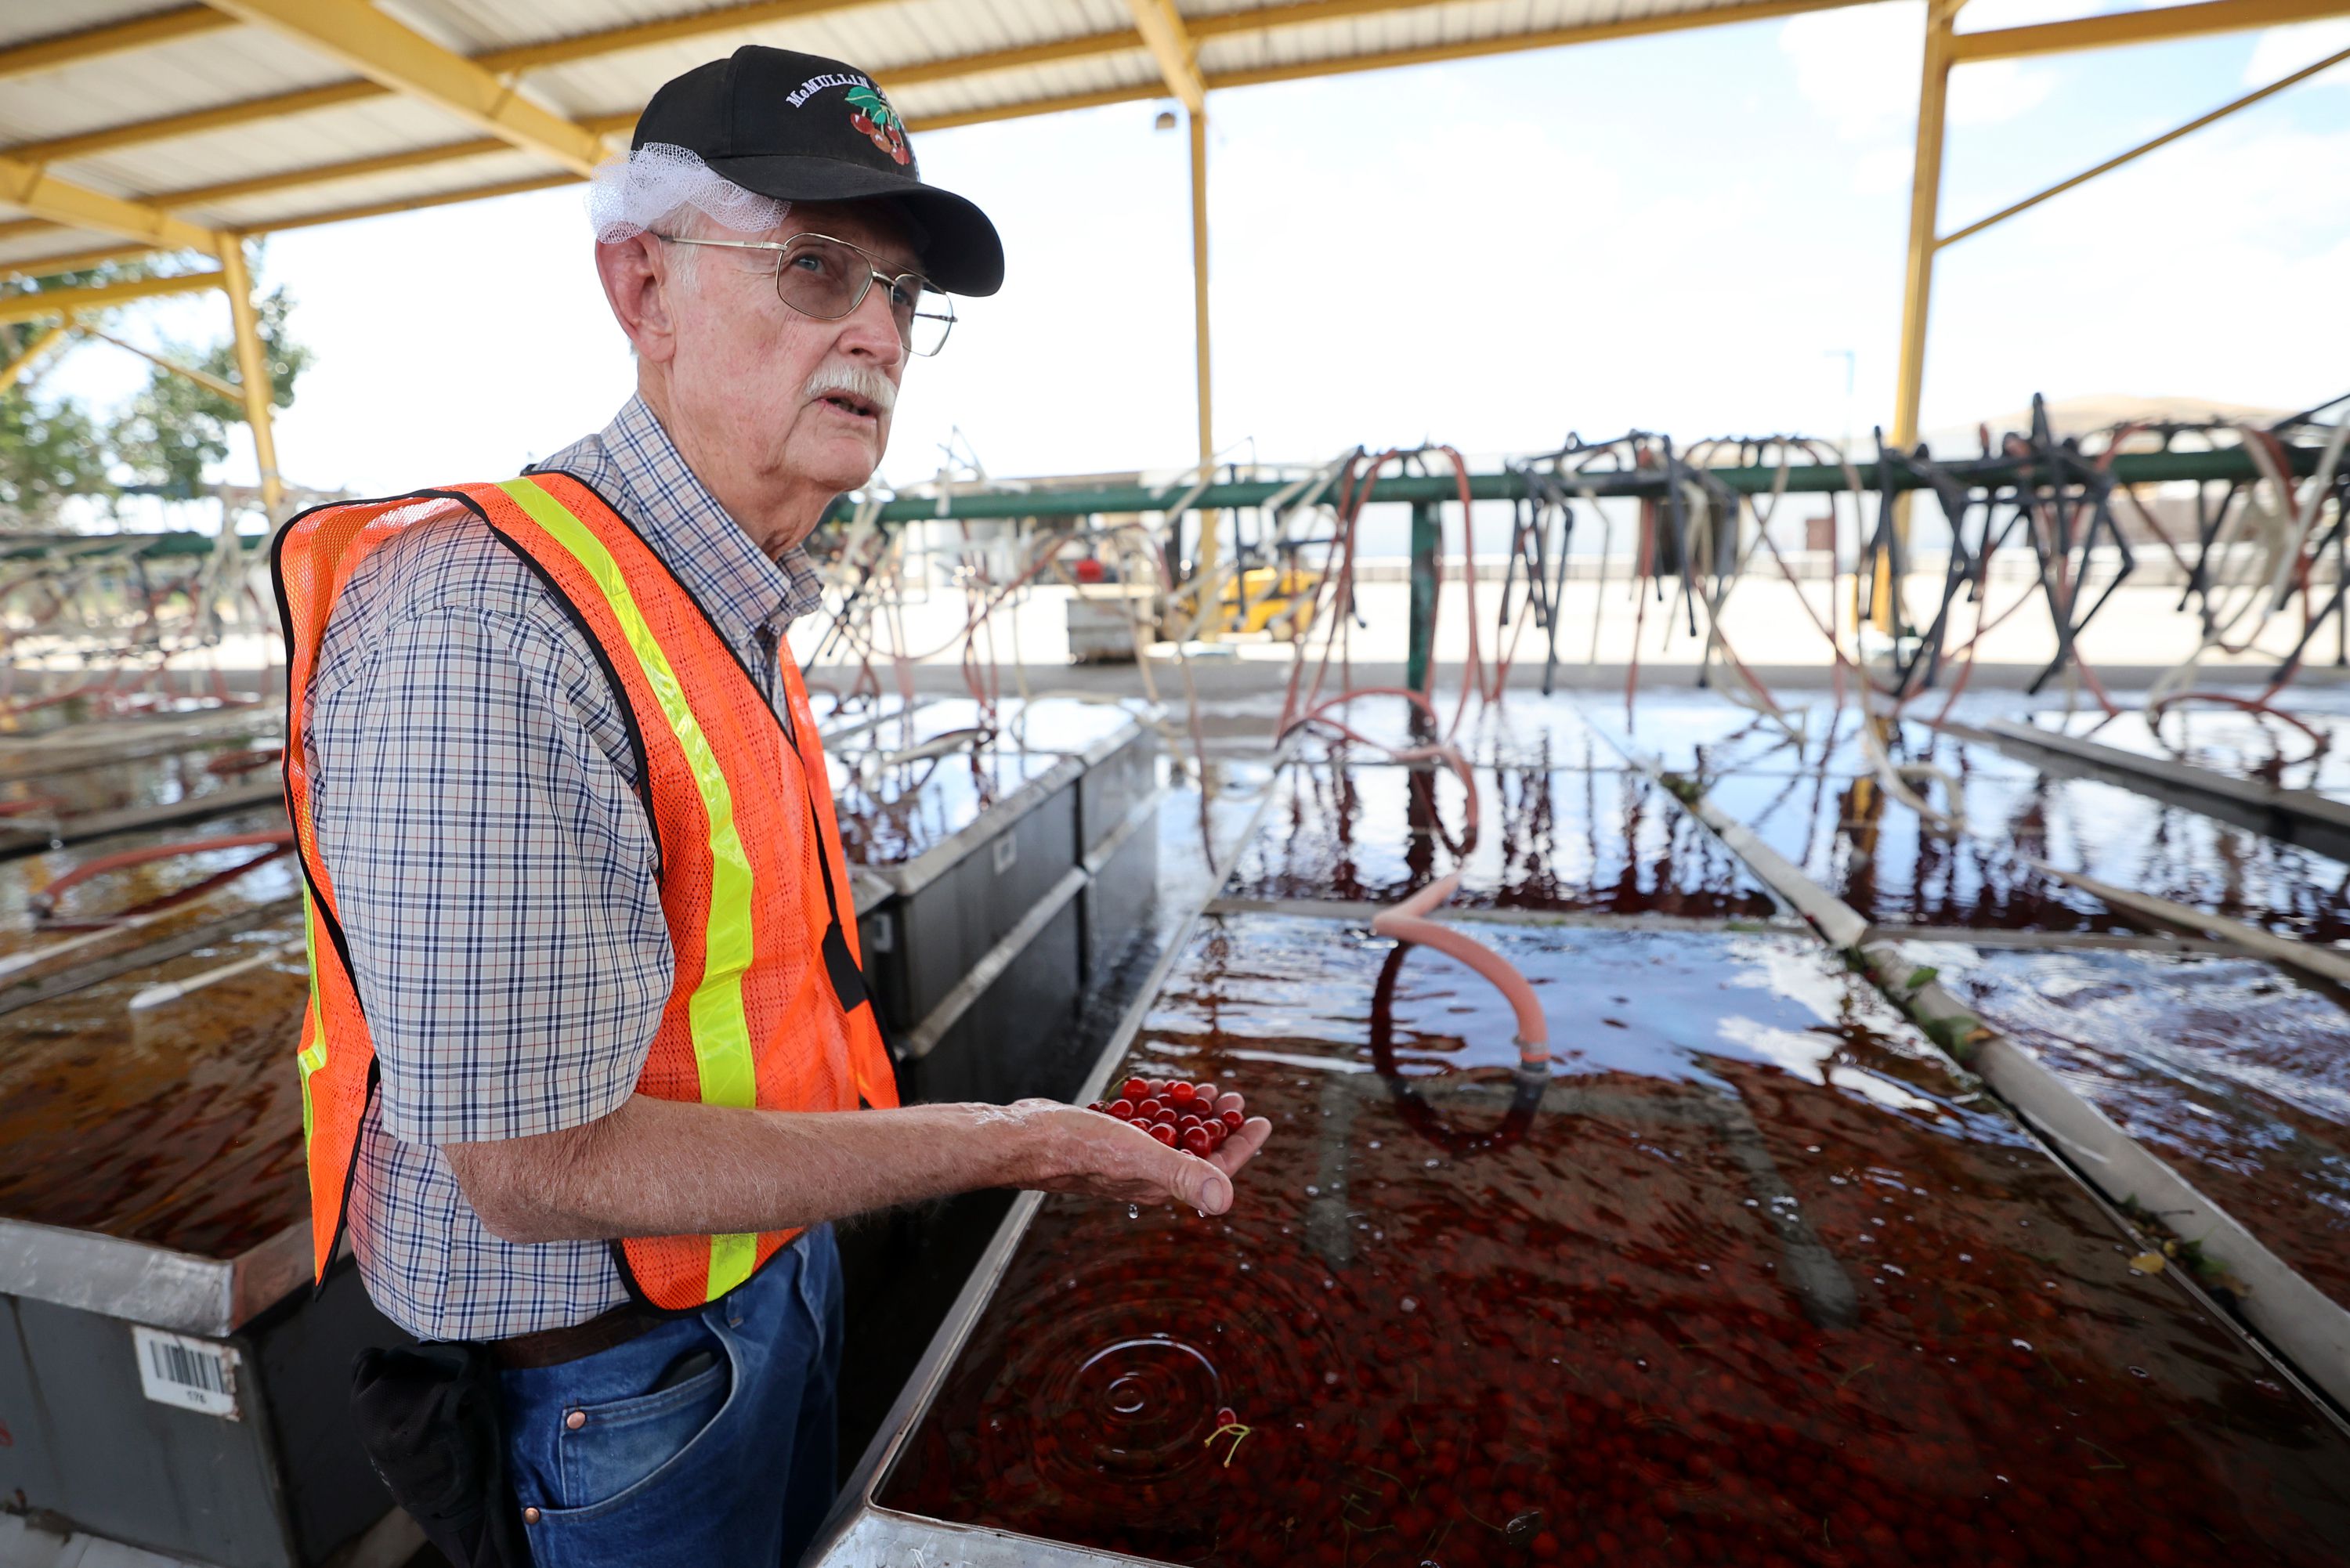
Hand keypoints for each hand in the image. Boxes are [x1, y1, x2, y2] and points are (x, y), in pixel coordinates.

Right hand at [1010, 1098, 1272, 1215]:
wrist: (1024, 1140)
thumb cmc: (1077, 1149)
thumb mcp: (1138, 1154)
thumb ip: (1183, 1175)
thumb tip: (1226, 1199)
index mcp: (1161, 1185)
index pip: (1217, 1169)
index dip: (1243, 1145)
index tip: (1263, 1120)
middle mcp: (1146, 1175)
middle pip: (1196, 1148)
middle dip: (1218, 1123)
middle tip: (1232, 1097)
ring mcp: (1126, 1157)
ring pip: (1169, 1133)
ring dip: (1189, 1110)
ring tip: (1204, 1088)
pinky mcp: (1106, 1140)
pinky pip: (1140, 1122)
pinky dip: (1154, 1104)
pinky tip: (1156, 1087)